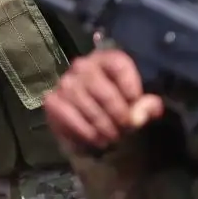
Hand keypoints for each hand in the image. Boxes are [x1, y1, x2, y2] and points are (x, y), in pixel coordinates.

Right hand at [46, 50, 164, 152]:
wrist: (90, 126)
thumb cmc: (115, 110)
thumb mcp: (135, 106)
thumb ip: (145, 106)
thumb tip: (143, 112)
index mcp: (105, 60)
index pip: (118, 64)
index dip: (131, 87)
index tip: (136, 106)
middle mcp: (82, 66)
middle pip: (104, 89)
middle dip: (118, 113)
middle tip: (125, 128)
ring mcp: (65, 83)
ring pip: (87, 105)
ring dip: (102, 125)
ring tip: (112, 136)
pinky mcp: (53, 101)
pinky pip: (69, 116)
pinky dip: (85, 131)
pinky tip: (95, 138)